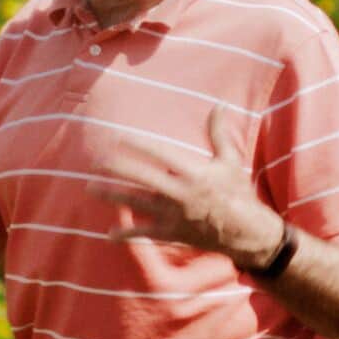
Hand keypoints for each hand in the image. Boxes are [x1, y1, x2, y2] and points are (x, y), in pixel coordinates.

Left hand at [89, 105, 283, 268]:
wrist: (248, 232)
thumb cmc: (238, 193)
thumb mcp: (230, 161)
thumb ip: (219, 133)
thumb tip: (219, 104)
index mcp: (193, 172)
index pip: (159, 154)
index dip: (137, 144)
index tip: (118, 136)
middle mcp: (180, 192)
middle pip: (141, 176)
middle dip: (117, 167)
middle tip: (96, 160)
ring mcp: (174, 214)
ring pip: (137, 203)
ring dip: (112, 195)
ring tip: (90, 188)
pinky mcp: (173, 233)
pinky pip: (145, 233)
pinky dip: (126, 234)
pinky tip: (109, 233)